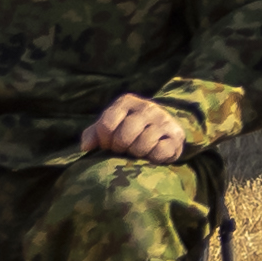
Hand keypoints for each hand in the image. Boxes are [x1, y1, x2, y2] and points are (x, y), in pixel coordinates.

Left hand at [77, 92, 192, 167]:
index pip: (106, 125)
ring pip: (142, 145)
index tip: (108, 145)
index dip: (104, 141)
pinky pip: (160, 152)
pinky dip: (153, 158)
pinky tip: (152, 154)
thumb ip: (94, 134)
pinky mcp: (176, 136)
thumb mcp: (111, 127)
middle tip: (124, 149)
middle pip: (123, 136)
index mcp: (127, 102)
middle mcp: (147, 107)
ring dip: (137, 154)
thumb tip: (86, 147)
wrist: (165, 129)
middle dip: (120, 148)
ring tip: (138, 151)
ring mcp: (163, 120)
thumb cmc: (130, 130)